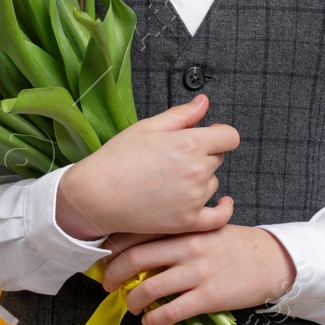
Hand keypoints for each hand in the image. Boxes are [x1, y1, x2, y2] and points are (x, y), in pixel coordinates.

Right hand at [55, 94, 238, 240]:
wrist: (95, 195)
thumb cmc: (117, 158)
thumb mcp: (147, 127)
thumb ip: (181, 115)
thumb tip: (204, 102)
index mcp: (190, 143)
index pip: (229, 137)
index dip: (219, 134)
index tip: (208, 136)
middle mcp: (197, 170)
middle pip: (218, 158)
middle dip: (204, 154)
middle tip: (175, 158)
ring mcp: (194, 198)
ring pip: (213, 183)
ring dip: (202, 180)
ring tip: (170, 180)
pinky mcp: (188, 222)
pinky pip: (218, 217)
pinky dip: (223, 210)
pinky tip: (222, 203)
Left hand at [97, 225, 296, 324]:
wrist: (271, 260)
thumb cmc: (235, 245)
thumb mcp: (205, 228)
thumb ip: (176, 234)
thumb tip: (140, 244)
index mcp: (184, 228)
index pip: (137, 234)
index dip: (114, 249)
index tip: (103, 259)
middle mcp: (187, 246)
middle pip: (135, 260)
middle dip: (113, 275)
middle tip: (106, 285)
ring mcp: (197, 272)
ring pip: (149, 288)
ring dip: (132, 301)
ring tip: (130, 306)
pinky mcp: (208, 296)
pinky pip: (172, 311)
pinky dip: (154, 319)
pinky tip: (150, 321)